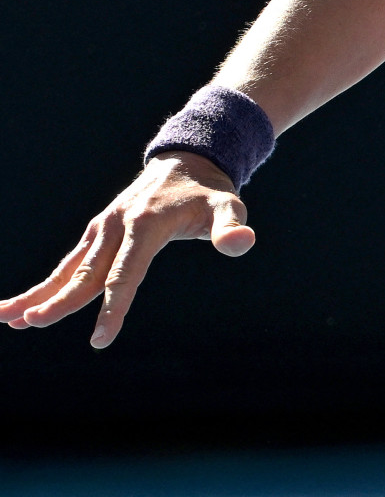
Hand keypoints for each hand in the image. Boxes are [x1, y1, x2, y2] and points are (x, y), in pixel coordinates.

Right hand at [0, 152, 254, 347]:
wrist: (186, 162)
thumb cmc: (209, 192)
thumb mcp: (227, 205)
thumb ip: (232, 227)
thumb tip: (242, 244)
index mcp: (146, 225)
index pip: (127, 274)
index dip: (114, 308)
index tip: (101, 340)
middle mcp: (117, 226)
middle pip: (88, 273)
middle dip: (60, 300)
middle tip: (34, 324)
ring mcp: (102, 229)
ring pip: (67, 269)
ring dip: (36, 295)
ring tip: (5, 319)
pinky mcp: (95, 233)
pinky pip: (67, 264)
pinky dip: (42, 286)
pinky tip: (17, 310)